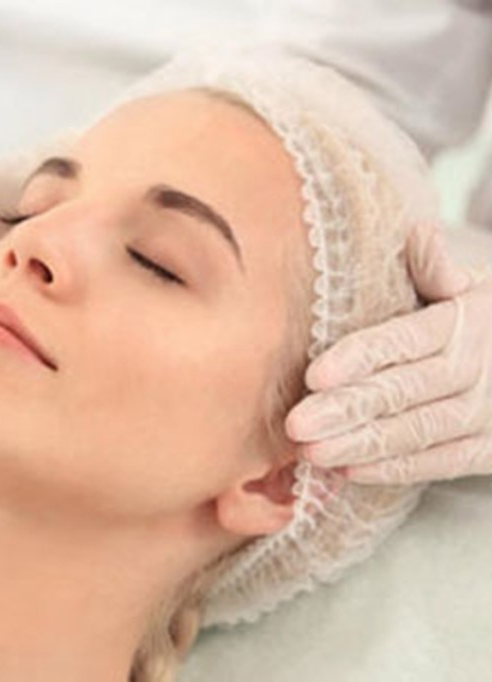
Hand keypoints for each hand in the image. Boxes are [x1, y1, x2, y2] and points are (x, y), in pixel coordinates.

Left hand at [286, 222, 491, 484]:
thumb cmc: (475, 318)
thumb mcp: (465, 285)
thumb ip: (434, 267)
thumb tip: (417, 233)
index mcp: (462, 322)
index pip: (404, 340)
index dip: (360, 358)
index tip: (315, 374)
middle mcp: (477, 368)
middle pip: (404, 391)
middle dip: (348, 409)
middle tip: (297, 424)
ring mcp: (485, 413)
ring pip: (418, 431)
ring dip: (363, 444)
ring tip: (312, 452)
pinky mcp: (487, 450)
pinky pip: (438, 462)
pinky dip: (393, 468)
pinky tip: (348, 469)